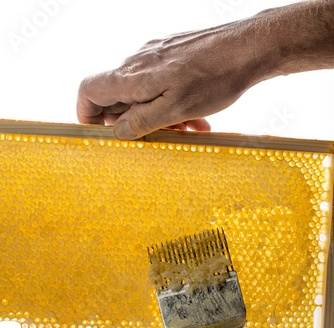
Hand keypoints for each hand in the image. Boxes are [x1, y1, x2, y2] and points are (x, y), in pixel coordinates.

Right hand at [77, 2, 333, 139]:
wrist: (249, 48)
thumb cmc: (215, 78)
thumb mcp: (175, 109)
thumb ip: (140, 121)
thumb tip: (116, 131)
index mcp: (133, 76)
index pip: (89, 90)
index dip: (87, 114)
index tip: (100, 133)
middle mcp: (139, 62)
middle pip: (118, 96)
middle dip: (134, 122)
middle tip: (157, 137)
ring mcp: (156, 56)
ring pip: (144, 93)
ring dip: (159, 116)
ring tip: (187, 129)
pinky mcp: (174, 55)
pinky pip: (162, 84)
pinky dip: (172, 103)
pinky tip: (196, 116)